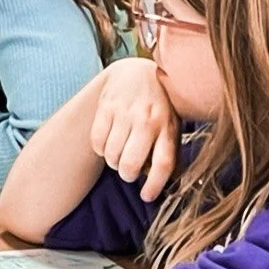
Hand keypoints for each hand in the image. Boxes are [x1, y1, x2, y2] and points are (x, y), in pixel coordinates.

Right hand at [90, 57, 180, 198]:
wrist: (138, 71)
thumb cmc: (159, 105)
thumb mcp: (171, 124)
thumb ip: (168, 149)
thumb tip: (163, 181)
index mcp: (167, 127)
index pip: (163, 164)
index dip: (154, 186)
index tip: (146, 197)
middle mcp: (146, 120)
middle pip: (131, 163)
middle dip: (126, 175)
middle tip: (127, 173)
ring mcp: (124, 113)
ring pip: (111, 154)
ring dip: (113, 162)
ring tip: (118, 156)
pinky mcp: (105, 108)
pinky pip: (97, 141)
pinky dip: (100, 149)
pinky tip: (107, 143)